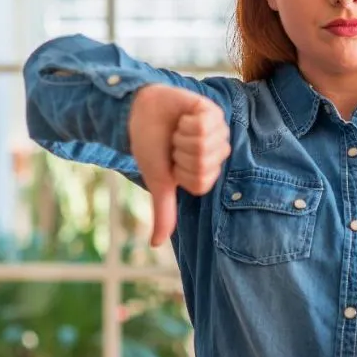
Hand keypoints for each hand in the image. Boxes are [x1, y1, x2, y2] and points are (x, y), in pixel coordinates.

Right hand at [128, 84, 230, 245]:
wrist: (139, 114)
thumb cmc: (150, 147)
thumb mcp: (158, 182)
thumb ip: (164, 211)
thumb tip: (155, 244)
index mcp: (207, 171)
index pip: (201, 182)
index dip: (180, 172)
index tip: (172, 163)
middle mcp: (217, 152)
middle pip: (203, 164)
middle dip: (180, 153)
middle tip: (174, 145)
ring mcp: (218, 131)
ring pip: (204, 144)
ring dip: (182, 137)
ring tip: (178, 131)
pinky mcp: (213, 112)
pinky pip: (204, 124)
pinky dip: (186, 121)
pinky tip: (183, 117)